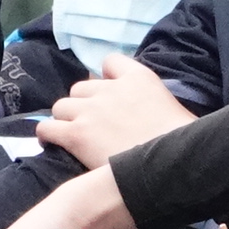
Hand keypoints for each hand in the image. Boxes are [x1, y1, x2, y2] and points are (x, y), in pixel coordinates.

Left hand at [37, 58, 196, 165]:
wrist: (171, 167)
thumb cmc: (182, 144)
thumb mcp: (175, 109)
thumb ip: (154, 101)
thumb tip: (148, 114)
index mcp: (139, 78)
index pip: (110, 62)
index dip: (106, 79)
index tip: (109, 96)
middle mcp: (110, 89)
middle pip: (80, 88)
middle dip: (84, 104)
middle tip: (93, 125)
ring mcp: (90, 111)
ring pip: (61, 106)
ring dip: (66, 119)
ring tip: (74, 135)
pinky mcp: (76, 135)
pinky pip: (47, 128)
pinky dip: (47, 135)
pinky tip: (53, 143)